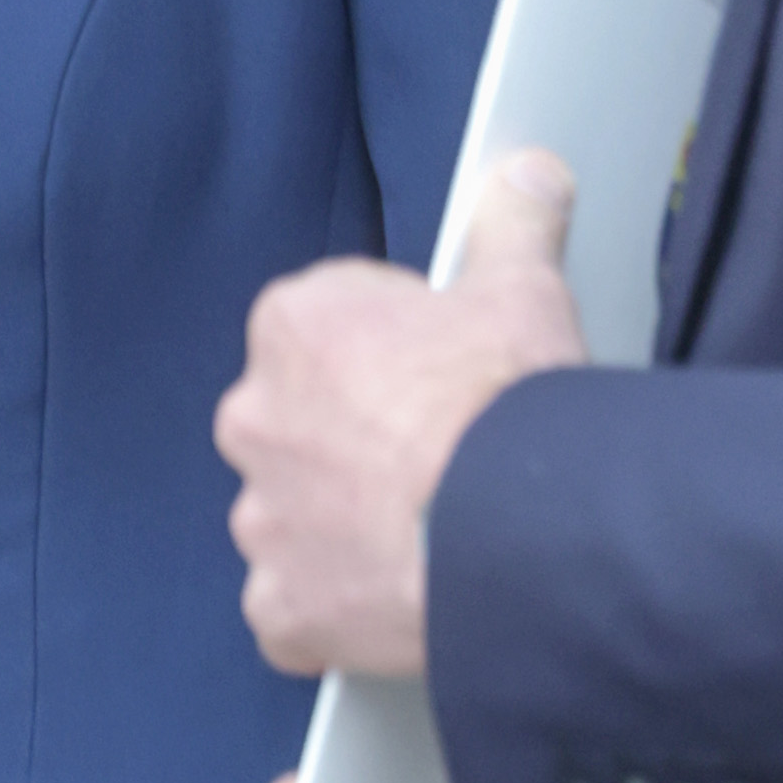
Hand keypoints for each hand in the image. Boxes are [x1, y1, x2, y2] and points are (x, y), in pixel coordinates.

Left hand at [217, 154, 587, 677]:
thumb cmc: (508, 405)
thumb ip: (512, 226)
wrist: (523, 534)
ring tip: (430, 528)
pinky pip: (295, 606)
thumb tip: (526, 175)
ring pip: (296, 516)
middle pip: (304, 422)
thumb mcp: (523, 290)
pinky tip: (399, 593)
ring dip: (346, 524)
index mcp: (294, 327)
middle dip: (358, 439)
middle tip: (440, 456)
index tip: (441, 376)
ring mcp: (262, 519)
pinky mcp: (282, 605)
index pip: (328, 326)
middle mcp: (256, 419)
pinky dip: (336, 607)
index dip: (393, 352)